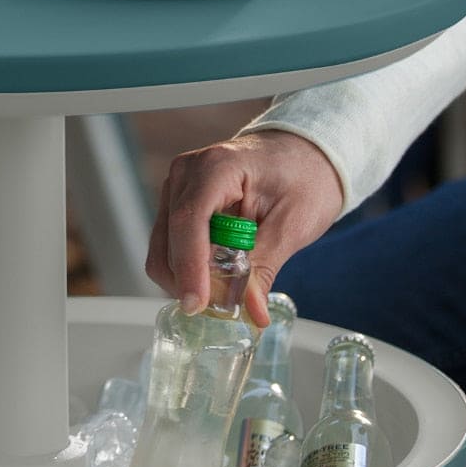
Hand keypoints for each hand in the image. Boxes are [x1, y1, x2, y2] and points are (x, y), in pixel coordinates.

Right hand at [145, 131, 344, 326]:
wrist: (301, 154)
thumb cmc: (302, 176)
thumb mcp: (293, 224)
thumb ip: (264, 267)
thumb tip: (251, 312)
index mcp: (217, 166)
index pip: (189, 220)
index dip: (189, 266)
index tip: (198, 304)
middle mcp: (186, 173)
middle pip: (170, 240)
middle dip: (192, 281)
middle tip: (229, 308)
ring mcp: (177, 187)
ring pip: (163, 249)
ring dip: (189, 278)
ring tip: (230, 289)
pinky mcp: (177, 203)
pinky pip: (171, 246)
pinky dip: (190, 268)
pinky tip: (220, 272)